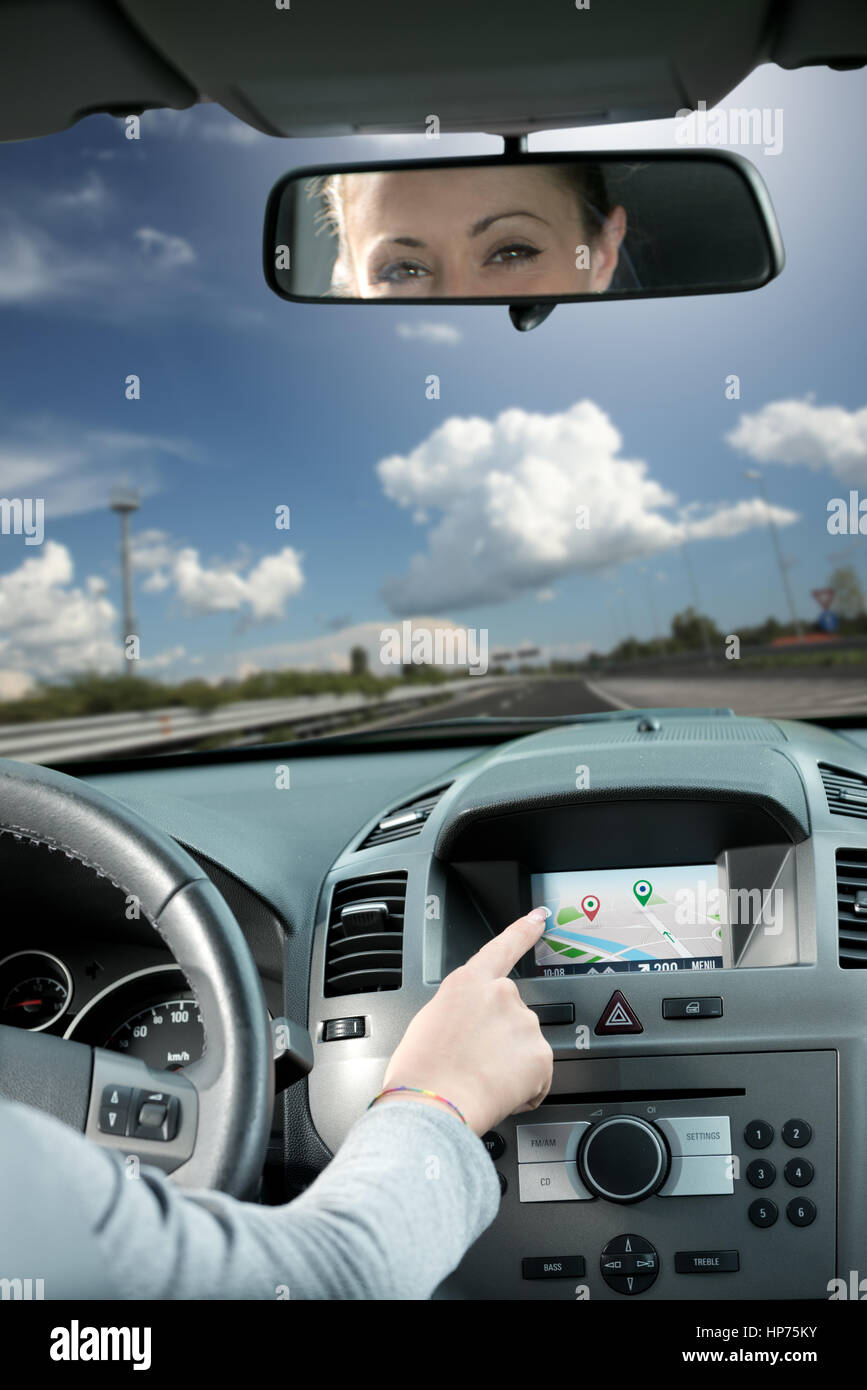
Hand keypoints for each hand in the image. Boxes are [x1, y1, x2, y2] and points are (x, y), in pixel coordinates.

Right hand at [379, 908, 553, 1135]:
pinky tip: (498, 1093)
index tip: (541, 917)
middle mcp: (501, 994)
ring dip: (511, 1064)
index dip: (525, 930)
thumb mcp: (429, 1023)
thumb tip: (470, 1025)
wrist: (432, 1105)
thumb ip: (460, 1011)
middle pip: (513, 1013)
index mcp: (468, 983)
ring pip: (525, 1046)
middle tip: (475, 1063)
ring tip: (481, 1081)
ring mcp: (524, 1023)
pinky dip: (525, 1088)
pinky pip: (538, 1076)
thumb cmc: (420, 1071)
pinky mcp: (541, 1055)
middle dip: (502, 1037)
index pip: (503, 947)